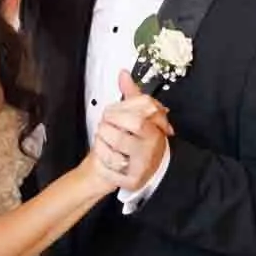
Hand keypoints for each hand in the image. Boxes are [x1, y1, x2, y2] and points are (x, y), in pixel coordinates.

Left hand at [93, 75, 171, 192]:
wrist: (127, 168)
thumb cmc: (132, 138)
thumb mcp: (135, 114)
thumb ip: (131, 95)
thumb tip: (123, 74)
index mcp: (156, 131)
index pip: (138, 116)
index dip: (117, 113)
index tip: (110, 114)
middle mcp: (152, 150)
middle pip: (122, 134)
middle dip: (107, 128)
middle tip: (105, 127)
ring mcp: (142, 168)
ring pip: (111, 152)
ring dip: (100, 144)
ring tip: (103, 141)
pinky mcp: (131, 182)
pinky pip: (107, 169)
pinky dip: (99, 162)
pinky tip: (102, 157)